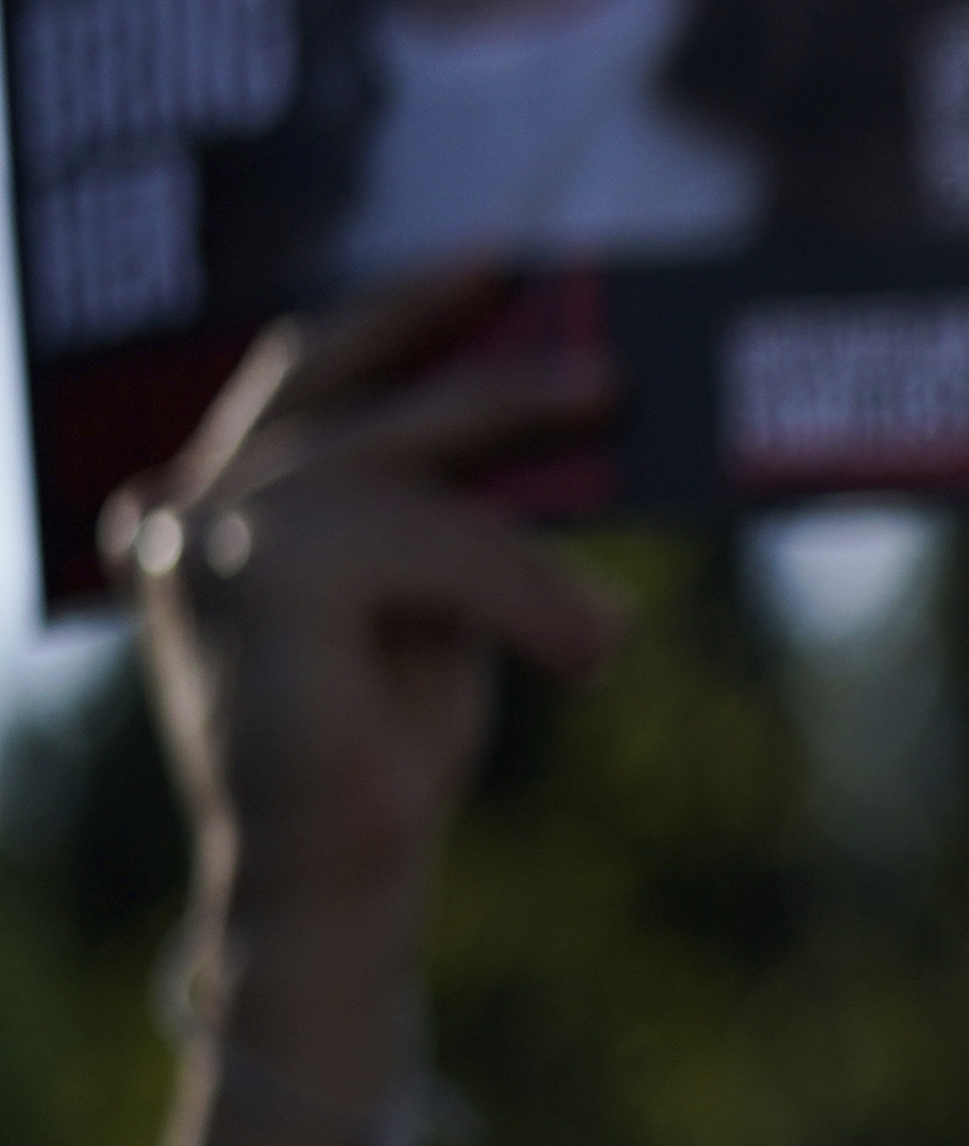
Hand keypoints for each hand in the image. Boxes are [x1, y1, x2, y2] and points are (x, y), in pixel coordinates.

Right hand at [109, 275, 619, 976]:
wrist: (327, 878)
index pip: (305, 371)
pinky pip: (435, 548)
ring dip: (524, 558)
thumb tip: (548, 404)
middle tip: (604, 375)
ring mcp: (208, 540)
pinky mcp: (263, 582)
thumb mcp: (424, 597)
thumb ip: (444, 506)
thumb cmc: (380, 744)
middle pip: (352, 398)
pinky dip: (524, 597)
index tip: (495, 266)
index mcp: (209, 502)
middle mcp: (187, 509)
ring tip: (601, 637)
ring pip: (409, 487)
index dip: (397, 313)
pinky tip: (584, 654)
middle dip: (484, 379)